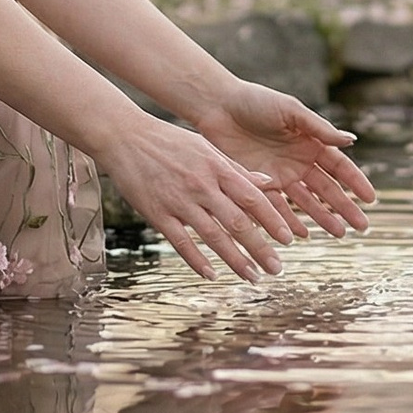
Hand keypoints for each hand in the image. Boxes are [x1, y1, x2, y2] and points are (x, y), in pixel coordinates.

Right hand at [93, 114, 298, 281]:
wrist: (125, 136)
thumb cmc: (169, 141)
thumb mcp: (207, 148)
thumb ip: (236, 168)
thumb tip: (268, 182)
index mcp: (217, 168)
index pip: (253, 198)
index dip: (272, 220)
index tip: (288, 240)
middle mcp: (201, 186)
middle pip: (238, 222)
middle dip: (260, 249)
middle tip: (276, 269)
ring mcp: (179, 201)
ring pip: (213, 237)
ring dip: (235, 261)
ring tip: (252, 277)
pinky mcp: (157, 214)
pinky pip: (181, 243)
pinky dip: (197, 261)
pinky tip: (212, 275)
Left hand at [192, 81, 376, 238]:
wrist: (218, 106)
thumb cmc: (255, 101)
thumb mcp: (290, 111)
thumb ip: (319, 128)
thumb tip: (351, 140)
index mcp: (310, 142)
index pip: (339, 166)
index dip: (355, 182)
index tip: (371, 199)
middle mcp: (298, 161)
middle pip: (327, 189)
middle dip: (345, 207)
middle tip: (362, 227)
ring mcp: (279, 175)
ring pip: (305, 202)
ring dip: (322, 218)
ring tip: (339, 234)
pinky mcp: (257, 184)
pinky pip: (275, 207)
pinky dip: (288, 221)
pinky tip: (302, 234)